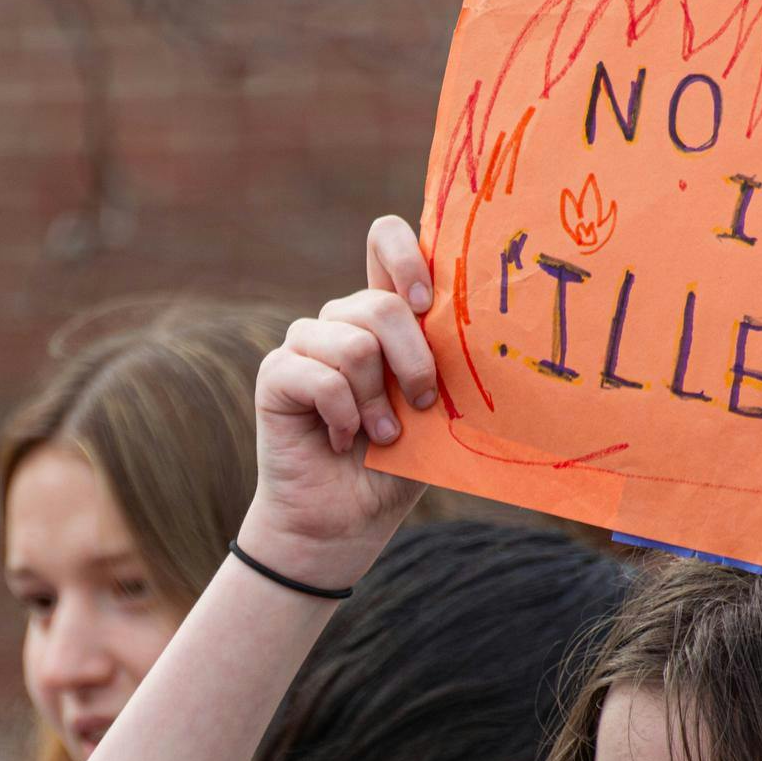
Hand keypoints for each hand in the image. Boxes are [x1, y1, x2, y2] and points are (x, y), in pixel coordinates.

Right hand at [237, 217, 438, 590]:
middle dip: (413, 360)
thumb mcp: (437, 409)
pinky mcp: (277, 374)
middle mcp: (342, 320)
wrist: (347, 521)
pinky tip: (341, 440)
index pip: (386, 239)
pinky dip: (343, 417)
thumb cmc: (399, 464)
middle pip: (380, 304)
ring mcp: (306, 344)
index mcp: (384, 316)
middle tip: (423, 403)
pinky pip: (321, 378)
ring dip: (376, 401)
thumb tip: (484, 332)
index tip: (429, 303)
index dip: (408, 254)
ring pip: (354, 343)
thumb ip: (446, 363)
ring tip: (380, 435)